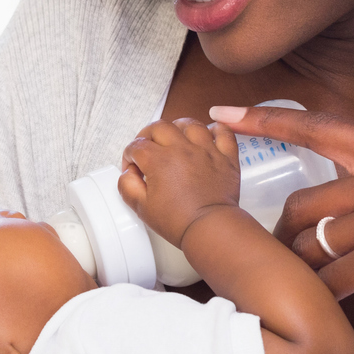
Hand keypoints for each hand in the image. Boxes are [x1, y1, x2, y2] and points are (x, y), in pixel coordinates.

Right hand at [118, 119, 241, 247]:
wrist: (210, 229)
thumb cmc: (178, 221)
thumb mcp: (141, 207)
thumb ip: (127, 185)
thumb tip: (128, 172)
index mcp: (159, 160)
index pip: (136, 146)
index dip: (129, 156)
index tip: (133, 167)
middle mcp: (182, 149)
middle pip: (159, 127)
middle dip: (147, 135)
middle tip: (147, 148)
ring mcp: (206, 151)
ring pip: (189, 124)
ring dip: (178, 127)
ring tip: (175, 138)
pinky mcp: (225, 157)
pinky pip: (223, 132)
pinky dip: (216, 129)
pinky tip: (208, 135)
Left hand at [211, 106, 353, 353]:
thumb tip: (343, 195)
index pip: (321, 128)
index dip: (265, 120)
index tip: (223, 114)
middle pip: (304, 203)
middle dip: (288, 238)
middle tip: (289, 263)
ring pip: (310, 243)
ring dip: (306, 271)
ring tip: (317, 288)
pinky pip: (328, 279)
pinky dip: (327, 297)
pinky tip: (343, 306)